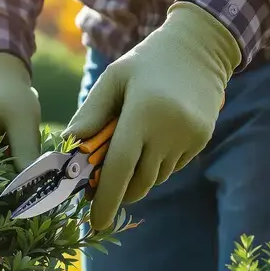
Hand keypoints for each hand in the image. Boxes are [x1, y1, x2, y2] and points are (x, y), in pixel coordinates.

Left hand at [64, 2, 240, 230]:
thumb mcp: (112, 80)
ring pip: (155, 177)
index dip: (106, 198)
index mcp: (144, 112)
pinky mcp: (201, 140)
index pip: (121, 167)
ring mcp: (190, 137)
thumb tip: (68, 154)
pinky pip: (172, 166)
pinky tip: (154, 137)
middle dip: (118, 190)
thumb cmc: (145, 63)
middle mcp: (170, 129)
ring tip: (130, 145)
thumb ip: (90, 116)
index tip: (95, 222)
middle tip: (98, 184)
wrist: (199, 48)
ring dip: (137, 174)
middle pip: (138, 181)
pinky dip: (156, 162)